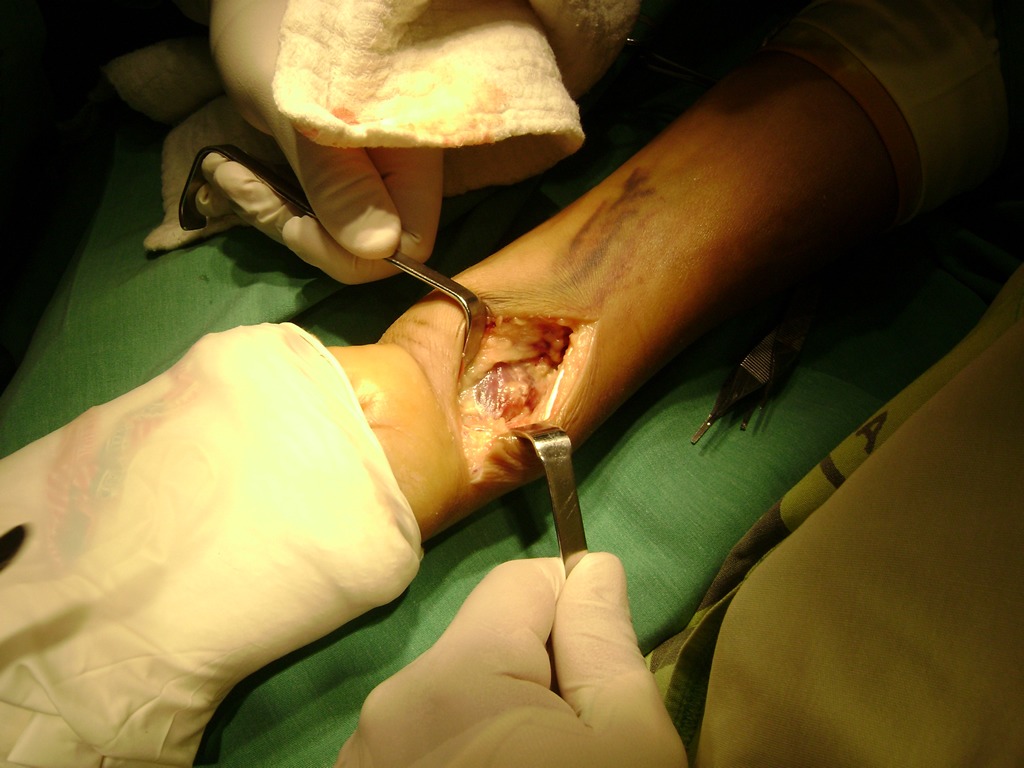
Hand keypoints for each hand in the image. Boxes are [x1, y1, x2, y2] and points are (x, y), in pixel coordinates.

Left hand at [205, 0, 442, 283]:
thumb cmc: (278, 33)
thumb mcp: (296, 109)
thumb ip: (337, 179)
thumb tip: (378, 250)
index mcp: (416, 150)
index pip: (411, 241)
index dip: (353, 250)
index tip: (292, 222)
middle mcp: (406, 166)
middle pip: (370, 244)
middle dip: (300, 228)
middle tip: (238, 183)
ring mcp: (374, 166)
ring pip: (337, 231)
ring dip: (274, 211)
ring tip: (226, 169)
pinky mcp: (340, 166)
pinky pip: (315, 209)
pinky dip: (272, 198)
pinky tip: (233, 169)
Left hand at [336, 554, 686, 766]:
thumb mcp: (630, 747)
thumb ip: (607, 646)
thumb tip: (593, 567)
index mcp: (453, 678)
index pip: (520, 583)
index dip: (574, 612)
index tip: (601, 672)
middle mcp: (389, 707)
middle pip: (484, 643)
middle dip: (538, 674)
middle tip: (577, 744)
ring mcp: (363, 757)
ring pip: (453, 695)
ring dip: (498, 720)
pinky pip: (421, 741)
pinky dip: (460, 755)